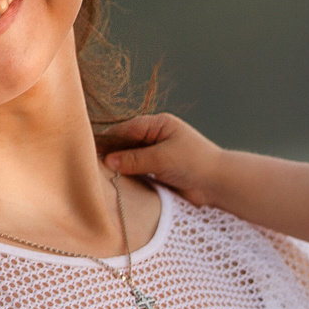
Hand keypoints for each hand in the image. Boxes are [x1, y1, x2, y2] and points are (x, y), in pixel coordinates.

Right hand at [99, 113, 224, 205]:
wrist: (218, 184)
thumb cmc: (195, 163)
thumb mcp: (162, 158)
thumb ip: (134, 159)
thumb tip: (108, 160)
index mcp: (159, 125)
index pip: (126, 129)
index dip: (108, 140)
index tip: (90, 150)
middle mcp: (157, 137)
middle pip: (126, 144)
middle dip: (111, 153)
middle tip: (91, 164)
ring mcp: (157, 154)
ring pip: (130, 159)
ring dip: (119, 167)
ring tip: (100, 175)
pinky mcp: (159, 171)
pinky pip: (138, 172)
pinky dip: (128, 177)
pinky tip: (116, 183)